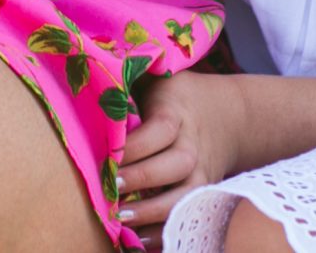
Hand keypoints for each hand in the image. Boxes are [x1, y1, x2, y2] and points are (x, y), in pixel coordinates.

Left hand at [114, 71, 254, 246]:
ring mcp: (202, 172)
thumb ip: (129, 81)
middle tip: (110, 189)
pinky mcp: (204, 192)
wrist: (228, 116)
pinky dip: (166, 231)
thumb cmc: (176, 95)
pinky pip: (189, 216)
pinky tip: (139, 240)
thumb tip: (86, 82)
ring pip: (185, 196)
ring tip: (121, 219)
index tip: (106, 156)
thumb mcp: (158, 78)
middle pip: (175, 165)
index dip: (134, 146)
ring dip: (153, 212)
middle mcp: (193, 145)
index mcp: (177, 112)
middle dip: (141, 178)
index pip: (159, 130)